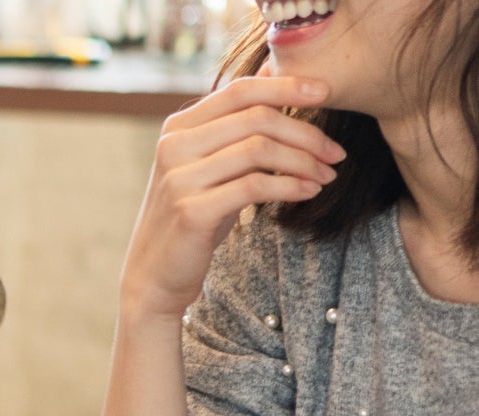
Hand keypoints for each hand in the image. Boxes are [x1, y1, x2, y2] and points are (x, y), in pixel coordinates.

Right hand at [122, 76, 341, 319]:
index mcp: (178, 128)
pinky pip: (254, 186)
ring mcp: (179, 178)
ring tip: (326, 176)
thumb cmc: (193, 214)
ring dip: (304, 161)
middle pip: (256, 118)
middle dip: (306, 132)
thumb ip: (236, 123)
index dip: (287, 86)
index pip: (240, 90)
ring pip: (259, 149)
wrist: (154, 272)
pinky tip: (308, 192)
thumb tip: (274, 68)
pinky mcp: (191, 210)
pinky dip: (290, 186)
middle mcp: (173, 146)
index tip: (326, 93)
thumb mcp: (211, 163)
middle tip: (336, 153)